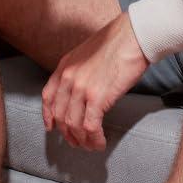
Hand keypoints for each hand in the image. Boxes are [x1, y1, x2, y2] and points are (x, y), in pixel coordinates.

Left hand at [43, 14, 148, 150]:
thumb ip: (80, 71)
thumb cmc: (118, 43)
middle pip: (60, 115)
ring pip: (74, 124)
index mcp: (65, 66)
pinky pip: (90, 126)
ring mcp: (81, 88)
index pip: (48, 96)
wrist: (135, 36)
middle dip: (67, 134)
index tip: (51, 127)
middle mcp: (69, 78)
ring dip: (82, 140)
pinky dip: (94, 139)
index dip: (48, 116)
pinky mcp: (97, 97)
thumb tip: (84, 90)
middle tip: (76, 142)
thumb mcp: (88, 54)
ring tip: (90, 146)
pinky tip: (100, 142)